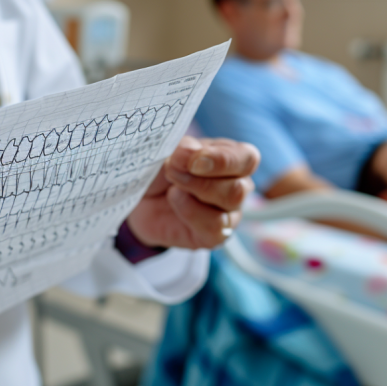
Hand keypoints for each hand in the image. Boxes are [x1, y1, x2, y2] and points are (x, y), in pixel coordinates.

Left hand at [128, 136, 259, 249]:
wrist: (139, 199)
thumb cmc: (161, 172)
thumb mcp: (167, 153)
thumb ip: (181, 149)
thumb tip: (190, 152)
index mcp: (232, 159)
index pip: (247, 159)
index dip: (222, 160)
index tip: (193, 161)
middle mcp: (238, 186)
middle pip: (239, 187)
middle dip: (202, 179)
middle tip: (172, 171)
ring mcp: (229, 213)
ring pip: (230, 204)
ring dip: (195, 191)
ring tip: (172, 187)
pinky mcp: (215, 235)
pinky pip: (215, 226)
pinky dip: (190, 211)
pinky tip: (175, 201)